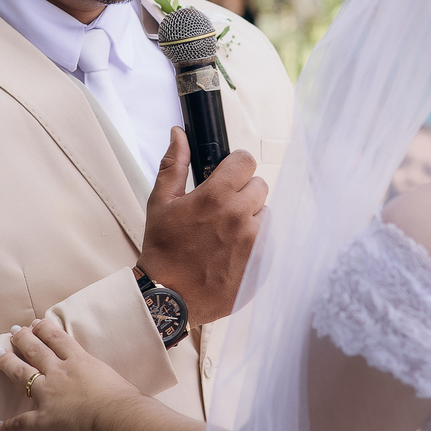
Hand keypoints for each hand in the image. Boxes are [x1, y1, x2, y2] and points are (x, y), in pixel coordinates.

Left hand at [0, 319, 145, 430]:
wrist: (118, 419)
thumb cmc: (124, 401)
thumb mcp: (112, 378)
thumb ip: (101, 378)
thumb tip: (104, 385)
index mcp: (79, 361)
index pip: (57, 338)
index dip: (43, 329)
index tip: (35, 323)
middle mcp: (60, 373)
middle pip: (35, 350)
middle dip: (22, 339)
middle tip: (13, 331)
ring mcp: (49, 395)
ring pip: (22, 374)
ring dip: (7, 363)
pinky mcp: (44, 419)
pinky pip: (21, 422)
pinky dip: (9, 425)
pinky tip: (0, 426)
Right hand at [136, 128, 267, 326]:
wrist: (169, 296)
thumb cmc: (163, 250)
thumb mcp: (161, 202)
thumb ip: (173, 164)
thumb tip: (178, 135)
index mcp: (216, 196)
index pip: (246, 161)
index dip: (235, 167)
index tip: (227, 176)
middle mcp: (239, 215)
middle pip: (259, 185)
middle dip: (242, 192)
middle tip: (222, 210)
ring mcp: (254, 241)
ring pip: (265, 214)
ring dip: (251, 218)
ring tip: (226, 234)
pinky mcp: (262, 263)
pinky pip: (269, 241)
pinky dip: (255, 243)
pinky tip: (233, 252)